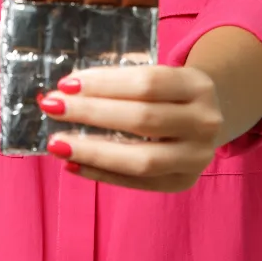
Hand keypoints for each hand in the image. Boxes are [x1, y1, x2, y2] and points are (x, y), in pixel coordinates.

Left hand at [39, 65, 224, 192]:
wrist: (208, 120)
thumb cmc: (170, 95)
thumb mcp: (159, 78)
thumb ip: (120, 84)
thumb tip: (66, 92)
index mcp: (197, 86)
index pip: (147, 83)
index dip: (104, 84)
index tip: (66, 85)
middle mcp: (204, 122)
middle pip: (142, 119)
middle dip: (91, 113)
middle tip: (53, 108)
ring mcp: (197, 157)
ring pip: (141, 159)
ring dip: (93, 152)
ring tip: (57, 144)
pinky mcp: (183, 182)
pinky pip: (138, 183)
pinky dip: (102, 174)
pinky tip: (74, 165)